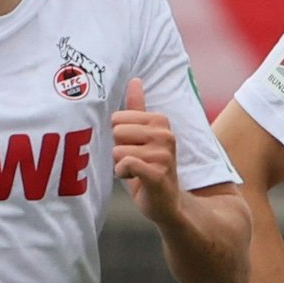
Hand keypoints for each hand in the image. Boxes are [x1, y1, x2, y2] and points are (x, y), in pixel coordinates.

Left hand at [112, 78, 181, 221]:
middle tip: (134, 161)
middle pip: (116, 132)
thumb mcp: (144, 135)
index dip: (119, 137)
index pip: (117, 118)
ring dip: (120, 165)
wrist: (167, 202)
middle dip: (118, 150)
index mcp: (160, 121)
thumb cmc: (150, 167)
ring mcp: (163, 154)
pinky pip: (126, 163)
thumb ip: (138, 108)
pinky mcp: (158, 173)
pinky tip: (134, 178)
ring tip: (136, 171)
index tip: (134, 148)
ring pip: (117, 151)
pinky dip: (123, 173)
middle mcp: (164, 134)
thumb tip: (134, 80)